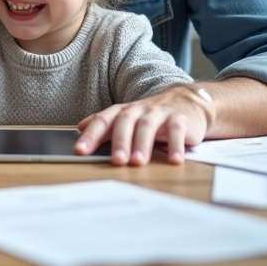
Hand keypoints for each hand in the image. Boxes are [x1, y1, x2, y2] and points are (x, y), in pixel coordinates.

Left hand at [75, 84, 215, 165]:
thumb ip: (105, 125)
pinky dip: (175, 145)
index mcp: (123, 112)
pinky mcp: (180, 119)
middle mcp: (138, 110)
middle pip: (125, 122)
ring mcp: (159, 113)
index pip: (103, 121)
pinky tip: (174, 160)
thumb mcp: (127, 119)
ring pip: (148, 126)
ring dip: (142, 144)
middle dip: (119, 142)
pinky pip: (177, 130)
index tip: (80, 151)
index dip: (91, 135)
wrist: (186, 103)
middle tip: (116, 160)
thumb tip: (80, 127)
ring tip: (138, 162)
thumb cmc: (151, 116)